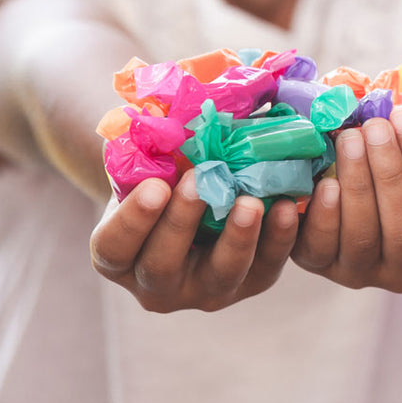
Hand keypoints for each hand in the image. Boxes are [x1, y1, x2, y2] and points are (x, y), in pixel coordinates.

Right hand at [90, 172, 300, 312]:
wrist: (204, 194)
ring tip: (249, 202)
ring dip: (237, 238)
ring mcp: (206, 290)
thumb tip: (165, 112)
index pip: (114, 247)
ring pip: (221, 274)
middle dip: (181, 223)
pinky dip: (279, 239)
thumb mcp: (148, 166)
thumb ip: (148, 152)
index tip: (154, 186)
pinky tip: (287, 208)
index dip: (132, 221)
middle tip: (199, 183)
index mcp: (119, 256)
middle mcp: (158, 285)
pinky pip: (267, 267)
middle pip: (162, 266)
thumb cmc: (166, 175)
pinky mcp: (251, 282)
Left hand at [291, 105, 401, 292]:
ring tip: (350, 138)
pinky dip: (323, 216)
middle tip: (375, 126)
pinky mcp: (325, 266)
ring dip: (356, 184)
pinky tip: (326, 181)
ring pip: (362, 239)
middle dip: (389, 172)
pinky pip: (322, 250)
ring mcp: (366, 273)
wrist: (384, 172)